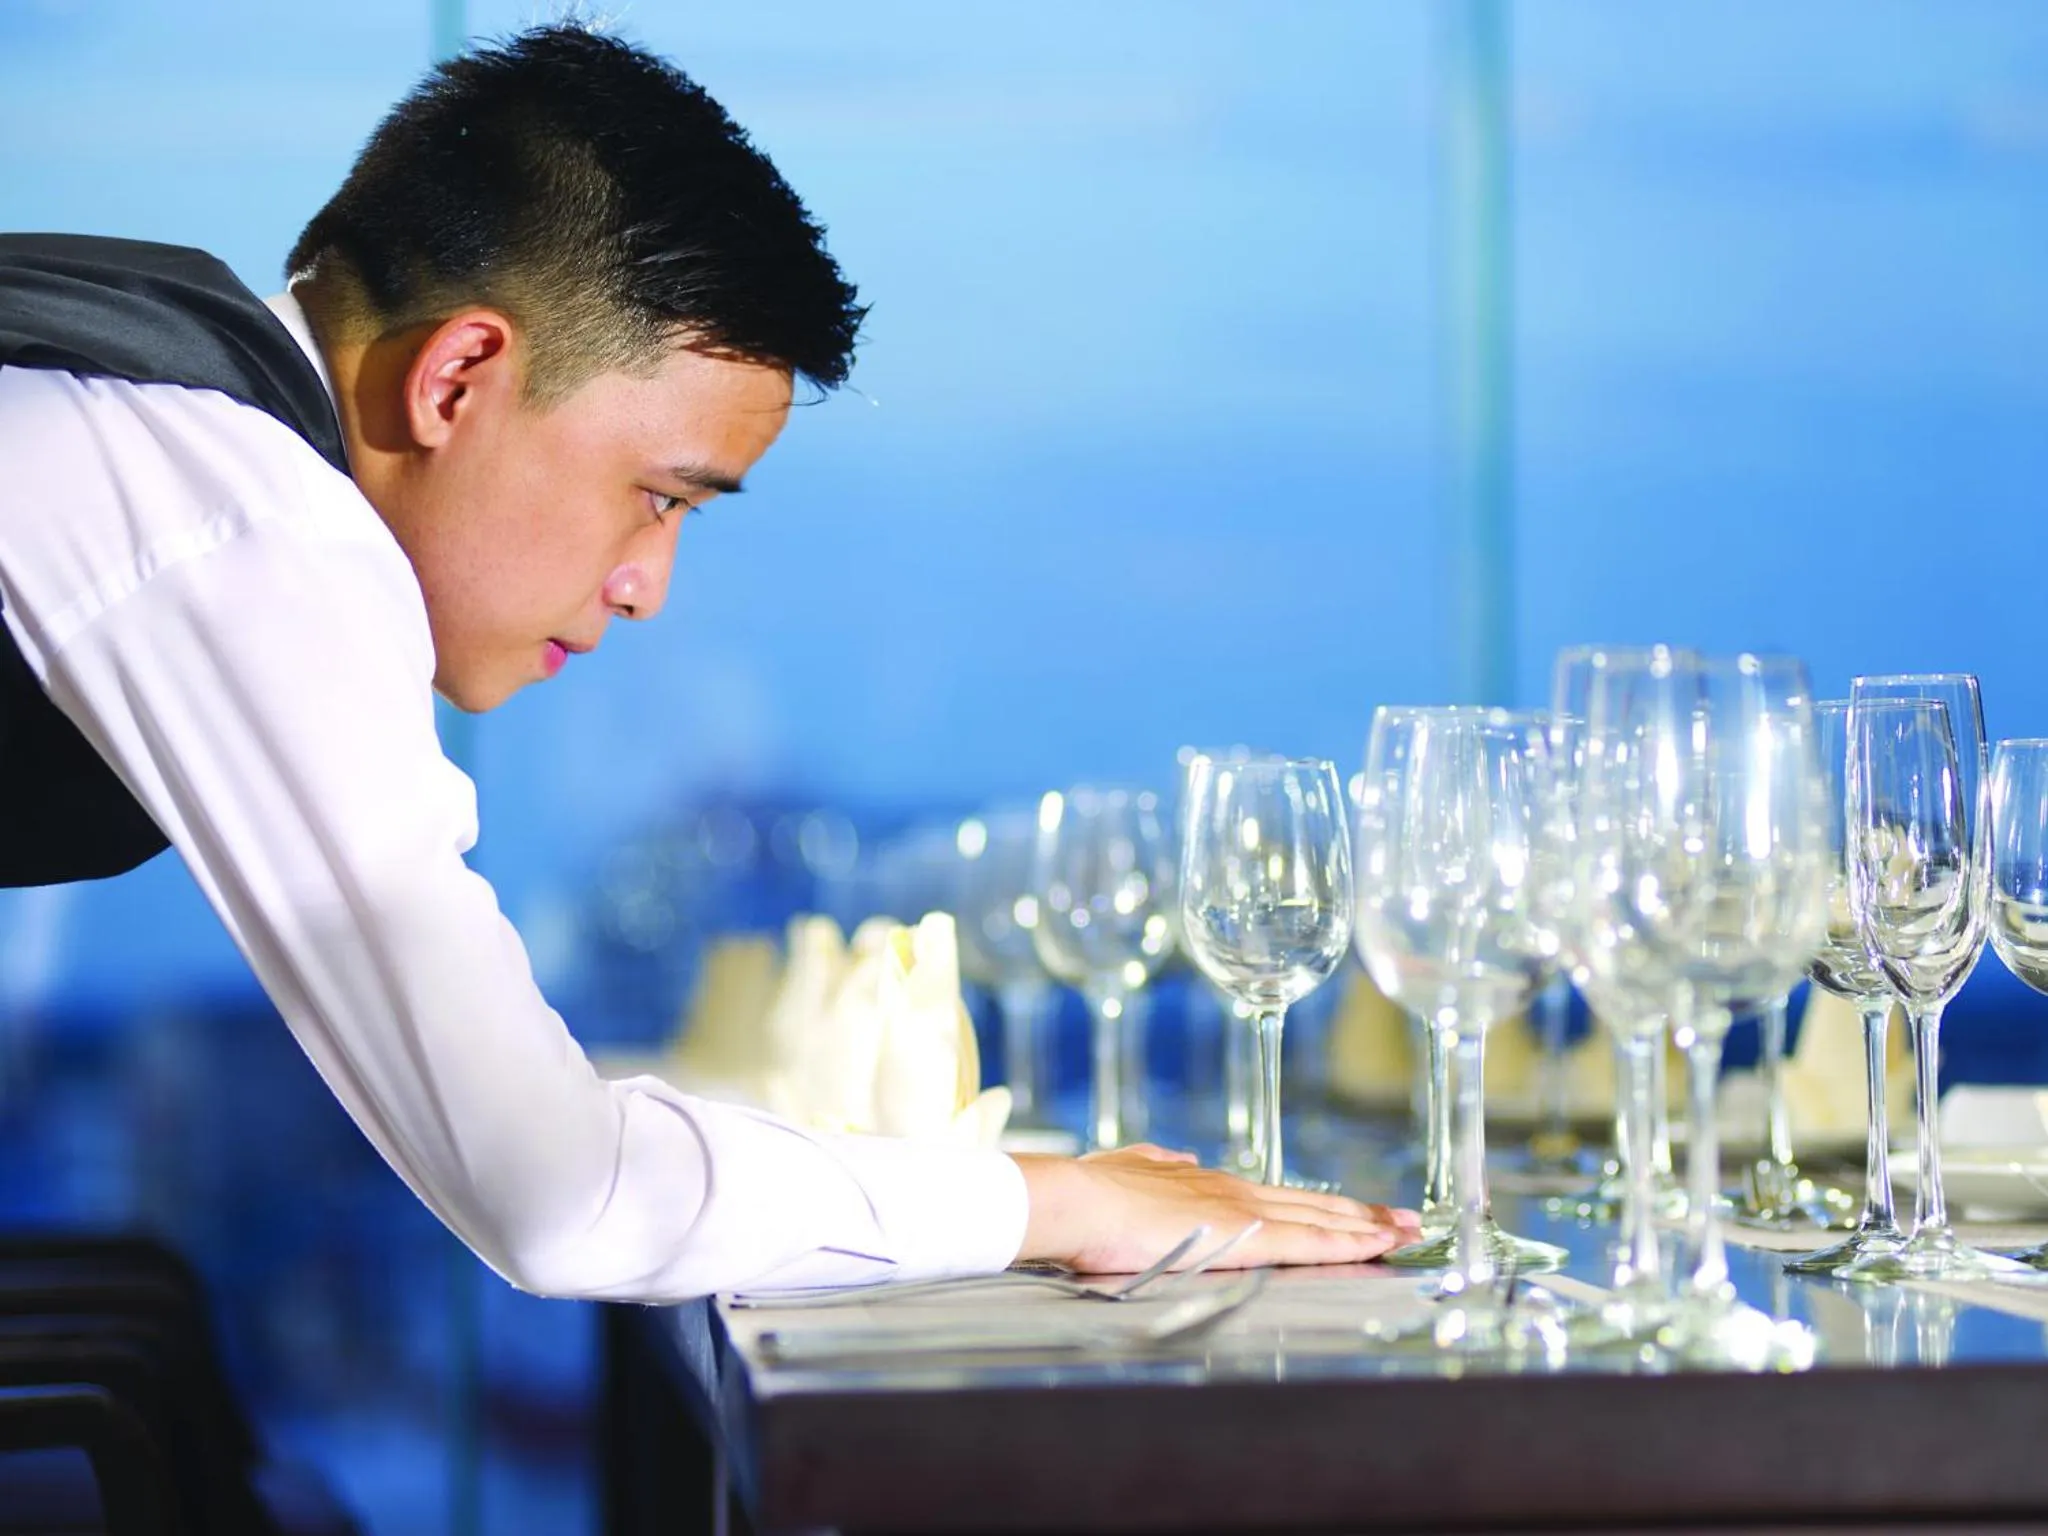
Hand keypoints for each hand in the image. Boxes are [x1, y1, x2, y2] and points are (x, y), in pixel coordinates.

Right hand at [1011, 1144, 1422, 1274]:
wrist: (1078, 1198)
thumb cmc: (1091, 1192)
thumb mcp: (1128, 1169)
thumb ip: (1156, 1166)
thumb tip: (1180, 1160)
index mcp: (1206, 1185)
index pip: (1279, 1199)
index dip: (1319, 1205)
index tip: (1354, 1209)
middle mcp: (1233, 1193)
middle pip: (1312, 1206)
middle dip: (1361, 1214)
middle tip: (1404, 1218)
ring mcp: (1241, 1213)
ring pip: (1319, 1221)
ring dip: (1366, 1227)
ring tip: (1404, 1231)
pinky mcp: (1242, 1238)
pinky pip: (1307, 1243)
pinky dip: (1346, 1244)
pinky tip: (1373, 1246)